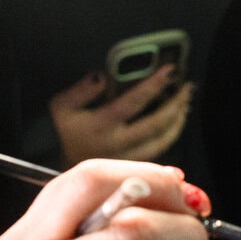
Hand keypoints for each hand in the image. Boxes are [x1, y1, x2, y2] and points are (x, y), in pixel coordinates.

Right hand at [49, 66, 192, 164]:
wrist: (54, 169)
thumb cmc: (57, 133)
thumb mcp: (60, 106)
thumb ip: (81, 89)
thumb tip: (102, 76)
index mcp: (101, 125)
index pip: (135, 101)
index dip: (155, 84)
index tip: (171, 69)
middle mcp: (117, 144)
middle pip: (156, 124)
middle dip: (175, 103)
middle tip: (187, 88)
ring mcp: (125, 159)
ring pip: (162, 142)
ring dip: (177, 122)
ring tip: (185, 104)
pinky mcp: (129, 170)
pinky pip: (158, 154)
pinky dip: (169, 138)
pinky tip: (174, 125)